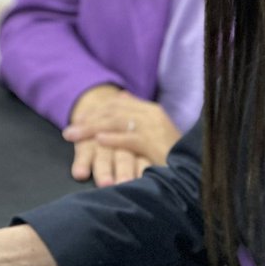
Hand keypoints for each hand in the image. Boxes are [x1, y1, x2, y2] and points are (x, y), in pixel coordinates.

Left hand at [64, 91, 180, 181]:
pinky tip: (99, 141)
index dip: (95, 110)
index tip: (77, 120)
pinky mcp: (158, 143)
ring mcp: (155, 127)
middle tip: (68, 132)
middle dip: (88, 120)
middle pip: (113, 110)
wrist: (196, 170)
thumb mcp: (155, 132)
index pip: (117, 103)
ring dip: (92, 128)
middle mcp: (152, 114)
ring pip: (117, 121)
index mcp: (150, 111)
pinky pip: (131, 138)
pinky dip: (114, 139)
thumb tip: (122, 95)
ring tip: (73, 135)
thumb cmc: (173, 155)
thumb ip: (137, 115)